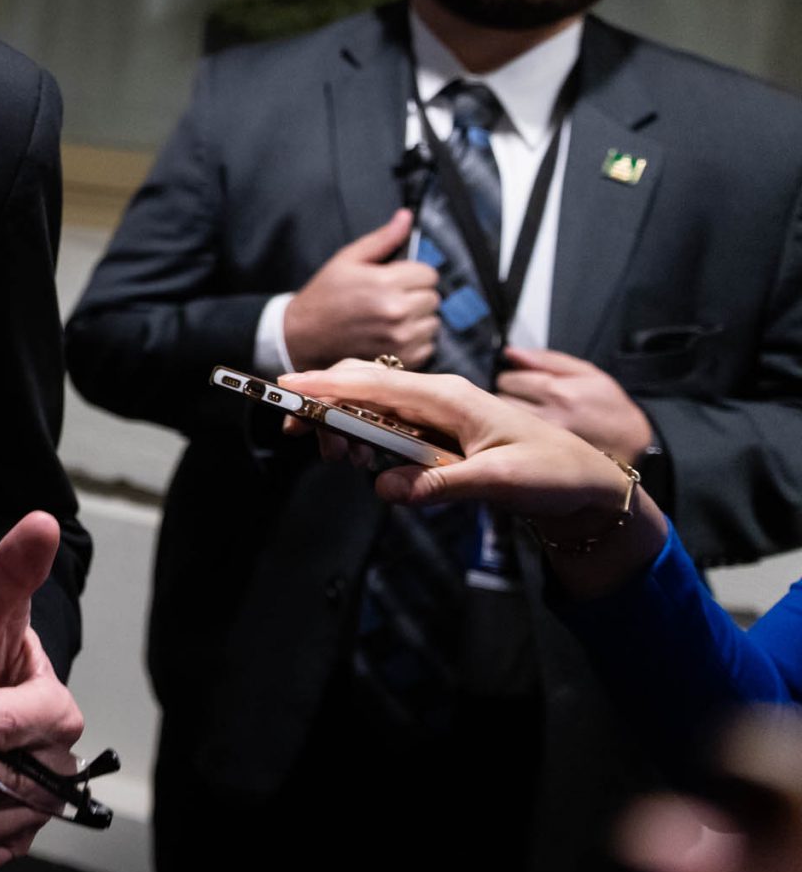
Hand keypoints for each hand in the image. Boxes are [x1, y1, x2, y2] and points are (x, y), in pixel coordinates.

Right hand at [282, 208, 439, 369]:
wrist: (303, 336)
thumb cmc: (325, 296)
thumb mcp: (347, 260)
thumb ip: (382, 239)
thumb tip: (405, 217)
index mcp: (386, 283)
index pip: (429, 273)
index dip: (412, 274)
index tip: (396, 280)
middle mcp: (397, 311)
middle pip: (433, 298)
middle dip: (415, 296)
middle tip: (389, 298)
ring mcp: (400, 338)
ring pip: (432, 322)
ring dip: (416, 320)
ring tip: (389, 318)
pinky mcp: (401, 359)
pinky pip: (427, 345)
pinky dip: (414, 342)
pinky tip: (390, 335)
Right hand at [282, 359, 664, 594]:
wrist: (587, 483)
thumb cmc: (554, 473)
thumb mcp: (501, 482)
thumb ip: (441, 485)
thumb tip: (385, 488)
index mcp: (449, 396)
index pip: (374, 383)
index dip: (326, 384)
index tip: (285, 389)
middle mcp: (437, 396)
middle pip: (362, 386)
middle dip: (322, 406)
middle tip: (300, 438)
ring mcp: (435, 413)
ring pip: (369, 406)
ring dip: (343, 428)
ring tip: (342, 459)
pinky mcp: (436, 433)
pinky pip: (387, 427)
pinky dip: (365, 440)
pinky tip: (368, 462)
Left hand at [497, 346, 653, 463]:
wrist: (635, 448)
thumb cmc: (612, 409)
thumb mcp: (588, 374)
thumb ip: (546, 360)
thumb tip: (510, 353)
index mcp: (558, 392)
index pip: (508, 380)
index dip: (511, 379)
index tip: (520, 383)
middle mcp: (548, 417)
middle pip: (501, 402)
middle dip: (508, 398)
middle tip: (524, 402)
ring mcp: (544, 441)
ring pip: (504, 423)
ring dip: (508, 417)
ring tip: (528, 418)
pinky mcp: (544, 458)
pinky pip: (514, 441)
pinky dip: (515, 435)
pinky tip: (529, 434)